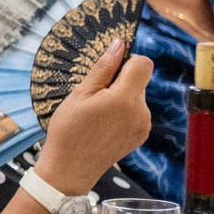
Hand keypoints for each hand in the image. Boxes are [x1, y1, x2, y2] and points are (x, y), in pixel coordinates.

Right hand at [36, 39, 152, 194]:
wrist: (70, 169)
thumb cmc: (69, 130)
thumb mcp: (80, 95)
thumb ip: (103, 68)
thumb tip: (119, 44)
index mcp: (125, 99)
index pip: (143, 64)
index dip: (127, 61)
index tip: (109, 71)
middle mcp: (141, 111)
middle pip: (139, 81)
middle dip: (119, 82)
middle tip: (94, 99)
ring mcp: (143, 125)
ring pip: (137, 97)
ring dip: (121, 98)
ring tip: (97, 115)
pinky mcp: (141, 135)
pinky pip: (137, 112)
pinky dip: (123, 112)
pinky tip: (104, 125)